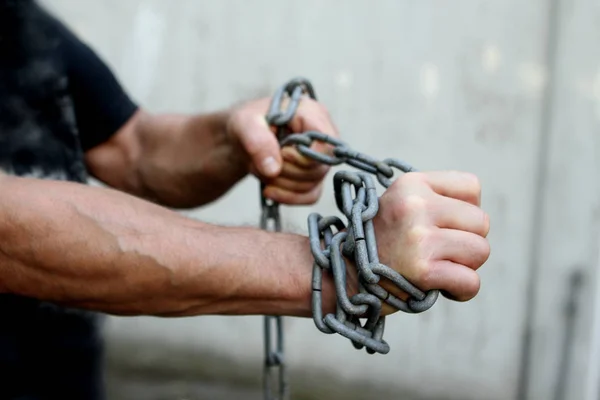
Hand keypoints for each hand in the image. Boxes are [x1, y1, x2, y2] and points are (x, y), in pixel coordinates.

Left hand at [225, 96, 339, 204]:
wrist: (244, 137)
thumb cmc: (248, 123)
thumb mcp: (244, 123)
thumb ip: (257, 141)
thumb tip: (273, 169)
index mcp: (312, 114)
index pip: (325, 145)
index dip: (303, 157)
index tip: (280, 153)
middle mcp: (322, 136)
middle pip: (319, 169)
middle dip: (287, 172)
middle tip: (264, 162)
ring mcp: (320, 158)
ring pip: (313, 184)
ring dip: (282, 184)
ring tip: (262, 170)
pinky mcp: (314, 176)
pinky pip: (311, 195)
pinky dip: (288, 196)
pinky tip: (270, 189)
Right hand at [373, 171, 489, 313]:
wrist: (341, 274)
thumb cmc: (380, 242)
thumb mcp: (400, 204)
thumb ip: (435, 200)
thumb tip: (479, 215)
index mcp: (411, 184)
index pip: (472, 188)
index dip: (464, 211)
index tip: (442, 226)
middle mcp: (415, 205)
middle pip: (481, 221)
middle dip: (467, 240)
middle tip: (438, 251)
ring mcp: (418, 237)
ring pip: (481, 250)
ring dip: (465, 265)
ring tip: (437, 267)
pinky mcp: (421, 269)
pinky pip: (471, 282)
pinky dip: (462, 290)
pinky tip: (441, 287)